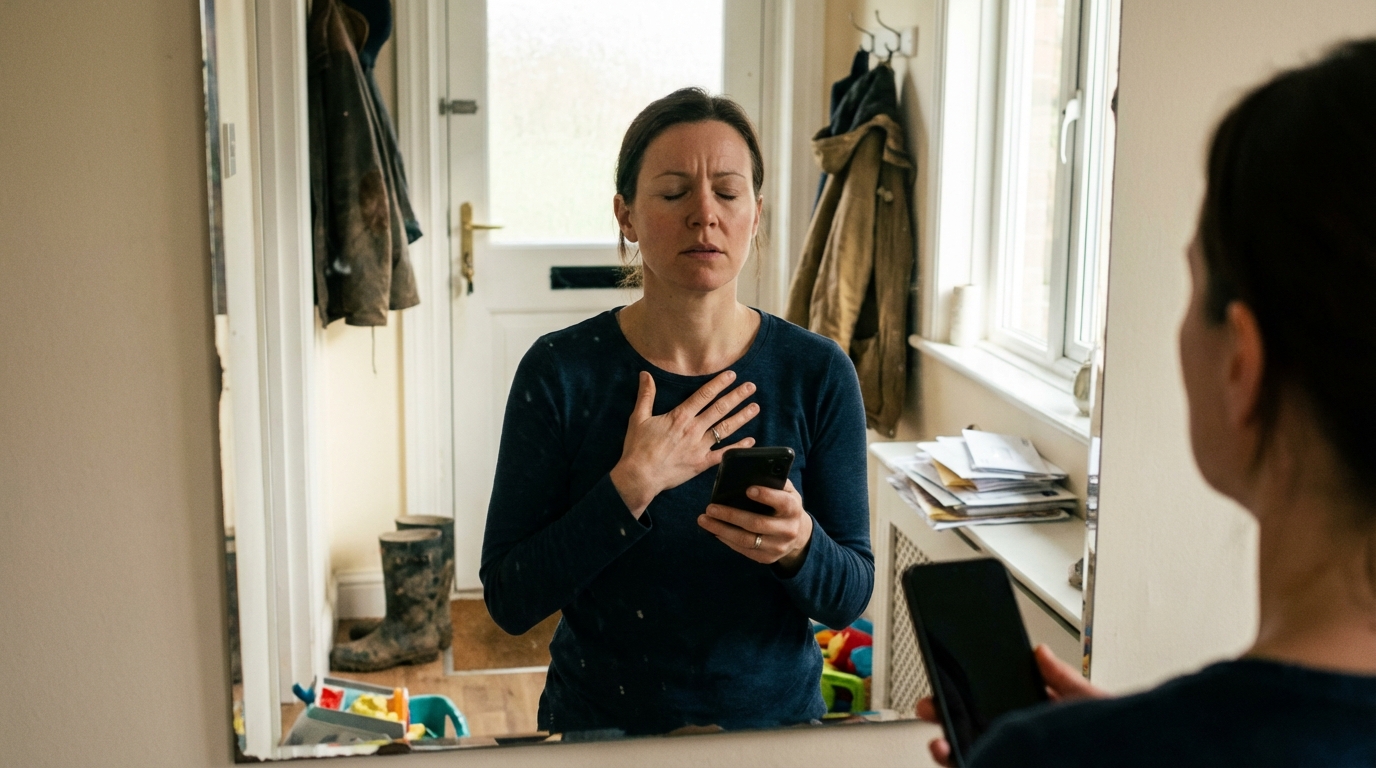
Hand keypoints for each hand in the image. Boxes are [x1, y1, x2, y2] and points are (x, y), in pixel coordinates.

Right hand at [610, 370, 759, 517]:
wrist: (640, 476)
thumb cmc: (638, 448)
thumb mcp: (639, 418)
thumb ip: (646, 395)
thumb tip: (645, 374)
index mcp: (679, 417)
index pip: (703, 395)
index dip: (719, 384)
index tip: (732, 376)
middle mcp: (693, 429)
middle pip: (719, 409)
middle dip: (737, 396)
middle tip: (751, 387)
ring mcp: (699, 447)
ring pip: (725, 429)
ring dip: (742, 417)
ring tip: (755, 407)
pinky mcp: (701, 463)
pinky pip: (724, 454)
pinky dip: (738, 447)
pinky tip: (751, 441)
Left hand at [697, 480, 812, 573]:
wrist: (798, 534)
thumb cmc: (784, 504)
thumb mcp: (786, 491)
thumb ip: (773, 481)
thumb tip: (749, 472)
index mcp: (793, 509)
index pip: (782, 502)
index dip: (766, 495)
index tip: (748, 489)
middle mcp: (788, 530)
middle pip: (756, 523)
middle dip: (731, 515)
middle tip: (710, 507)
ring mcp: (778, 547)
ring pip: (746, 540)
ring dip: (721, 530)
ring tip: (704, 520)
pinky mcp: (767, 558)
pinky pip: (743, 550)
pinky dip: (726, 540)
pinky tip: (714, 530)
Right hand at [915, 644, 1108, 766]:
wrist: (1132, 757)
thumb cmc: (1118, 739)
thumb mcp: (1090, 704)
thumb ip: (1064, 680)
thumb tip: (1041, 653)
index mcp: (1041, 726)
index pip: (997, 710)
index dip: (969, 699)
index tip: (949, 685)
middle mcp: (1026, 745)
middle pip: (978, 733)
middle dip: (947, 718)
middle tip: (930, 706)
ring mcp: (1019, 758)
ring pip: (976, 756)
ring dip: (948, 749)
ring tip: (939, 741)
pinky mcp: (1010, 766)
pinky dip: (962, 764)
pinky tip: (953, 755)